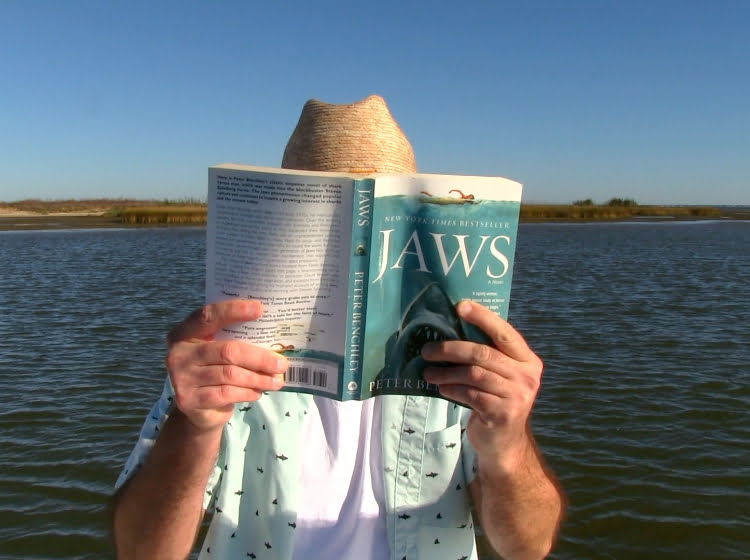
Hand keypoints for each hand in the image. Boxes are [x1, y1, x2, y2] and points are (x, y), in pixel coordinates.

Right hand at [165, 300, 287, 432]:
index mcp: (185, 332)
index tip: (260, 309)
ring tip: (276, 380)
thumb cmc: (212, 370)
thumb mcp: (216, 350)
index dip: (233, 311)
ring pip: (231, 374)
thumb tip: (274, 337)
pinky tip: (258, 392)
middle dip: (259, 357)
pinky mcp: (190, 400)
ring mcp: (182, 377)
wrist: (195, 408)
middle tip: (281, 363)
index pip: (208, 316)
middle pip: (227, 350)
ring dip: (259, 378)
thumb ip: (233, 339)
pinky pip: (227, 393)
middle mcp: (179, 353)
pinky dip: (248, 392)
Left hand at [421, 300, 542, 471]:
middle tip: (427, 350)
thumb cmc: (496, 401)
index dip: (482, 317)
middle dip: (450, 349)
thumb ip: (488, 355)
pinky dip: (452, 389)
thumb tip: (451, 328)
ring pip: (473, 374)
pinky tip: (442, 389)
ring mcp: (517, 396)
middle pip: (483, 353)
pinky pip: (470, 394)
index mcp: (528, 360)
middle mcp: (527, 376)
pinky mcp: (502, 414)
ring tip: (428, 373)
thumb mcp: (500, 376)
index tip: (460, 305)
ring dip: (445, 372)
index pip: (504, 333)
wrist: (504, 444)